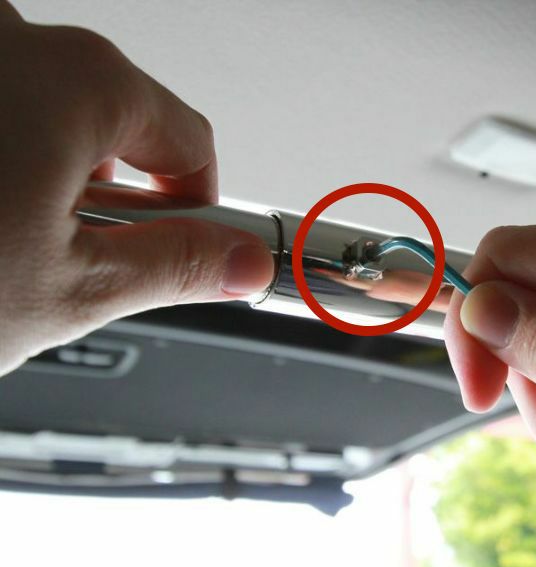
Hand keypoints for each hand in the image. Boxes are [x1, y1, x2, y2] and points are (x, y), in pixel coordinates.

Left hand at [0, 3, 272, 375]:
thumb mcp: (70, 290)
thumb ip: (177, 266)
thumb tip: (243, 260)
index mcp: (72, 80)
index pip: (189, 140)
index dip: (200, 204)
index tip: (192, 243)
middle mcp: (10, 38)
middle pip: (116, 118)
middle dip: (113, 191)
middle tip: (81, 257)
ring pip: (44, 106)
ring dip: (46, 167)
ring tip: (8, 241)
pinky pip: (0, 100)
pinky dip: (4, 147)